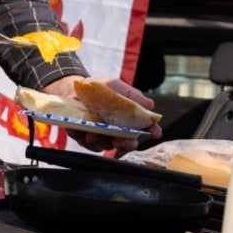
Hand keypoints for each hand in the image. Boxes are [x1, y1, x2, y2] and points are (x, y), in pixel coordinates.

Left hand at [42, 75, 161, 153]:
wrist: (77, 87)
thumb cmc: (102, 88)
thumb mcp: (118, 87)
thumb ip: (133, 96)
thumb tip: (150, 105)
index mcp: (129, 120)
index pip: (144, 129)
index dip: (152, 132)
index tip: (154, 133)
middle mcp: (117, 131)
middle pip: (127, 144)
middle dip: (125, 144)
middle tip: (120, 140)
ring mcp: (102, 136)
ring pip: (104, 145)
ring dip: (100, 141)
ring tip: (92, 134)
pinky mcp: (85, 137)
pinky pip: (85, 142)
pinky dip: (81, 137)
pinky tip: (78, 130)